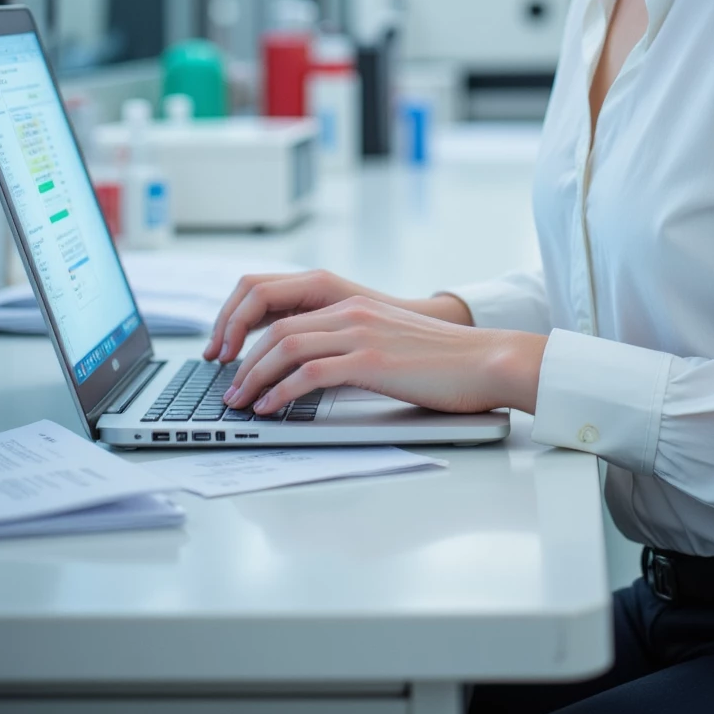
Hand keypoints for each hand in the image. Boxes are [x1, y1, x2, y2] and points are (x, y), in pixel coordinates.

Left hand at [220, 296, 547, 416]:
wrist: (485, 360)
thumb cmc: (443, 363)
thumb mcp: (388, 342)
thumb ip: (352, 347)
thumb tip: (313, 374)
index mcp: (353, 305)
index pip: (285, 312)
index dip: (251, 338)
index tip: (235, 363)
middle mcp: (352, 312)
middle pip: (277, 328)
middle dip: (243, 360)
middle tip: (228, 389)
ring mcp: (361, 333)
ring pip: (286, 347)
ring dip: (254, 377)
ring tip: (240, 402)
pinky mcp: (371, 360)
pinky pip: (310, 373)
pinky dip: (282, 391)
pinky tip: (271, 408)